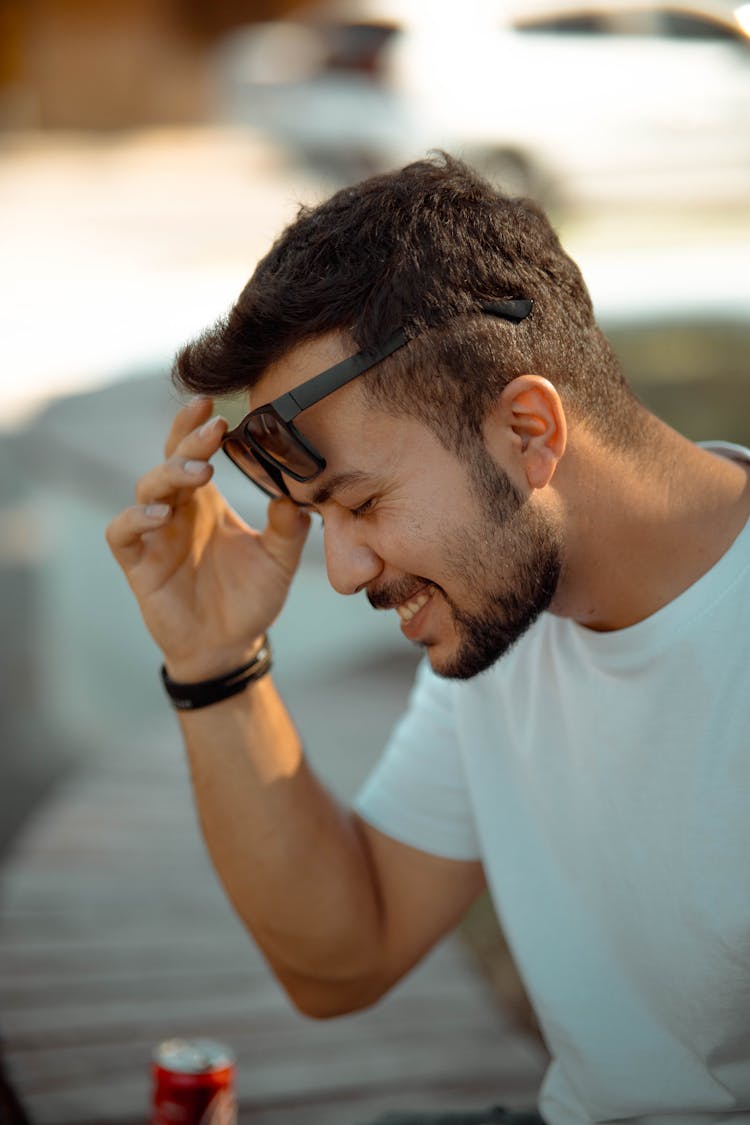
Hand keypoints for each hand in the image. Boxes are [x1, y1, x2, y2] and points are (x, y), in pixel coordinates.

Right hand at [105, 396, 309, 679]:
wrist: (228, 645)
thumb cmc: (250, 598)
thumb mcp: (279, 561)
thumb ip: (289, 528)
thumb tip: (298, 496)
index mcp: (206, 501)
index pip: (194, 452)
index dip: (196, 427)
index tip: (213, 407)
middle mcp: (178, 510)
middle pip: (171, 461)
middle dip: (188, 441)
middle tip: (213, 430)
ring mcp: (154, 535)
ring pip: (147, 488)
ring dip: (169, 474)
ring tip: (198, 474)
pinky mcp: (138, 563)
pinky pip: (123, 532)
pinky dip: (136, 518)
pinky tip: (161, 516)